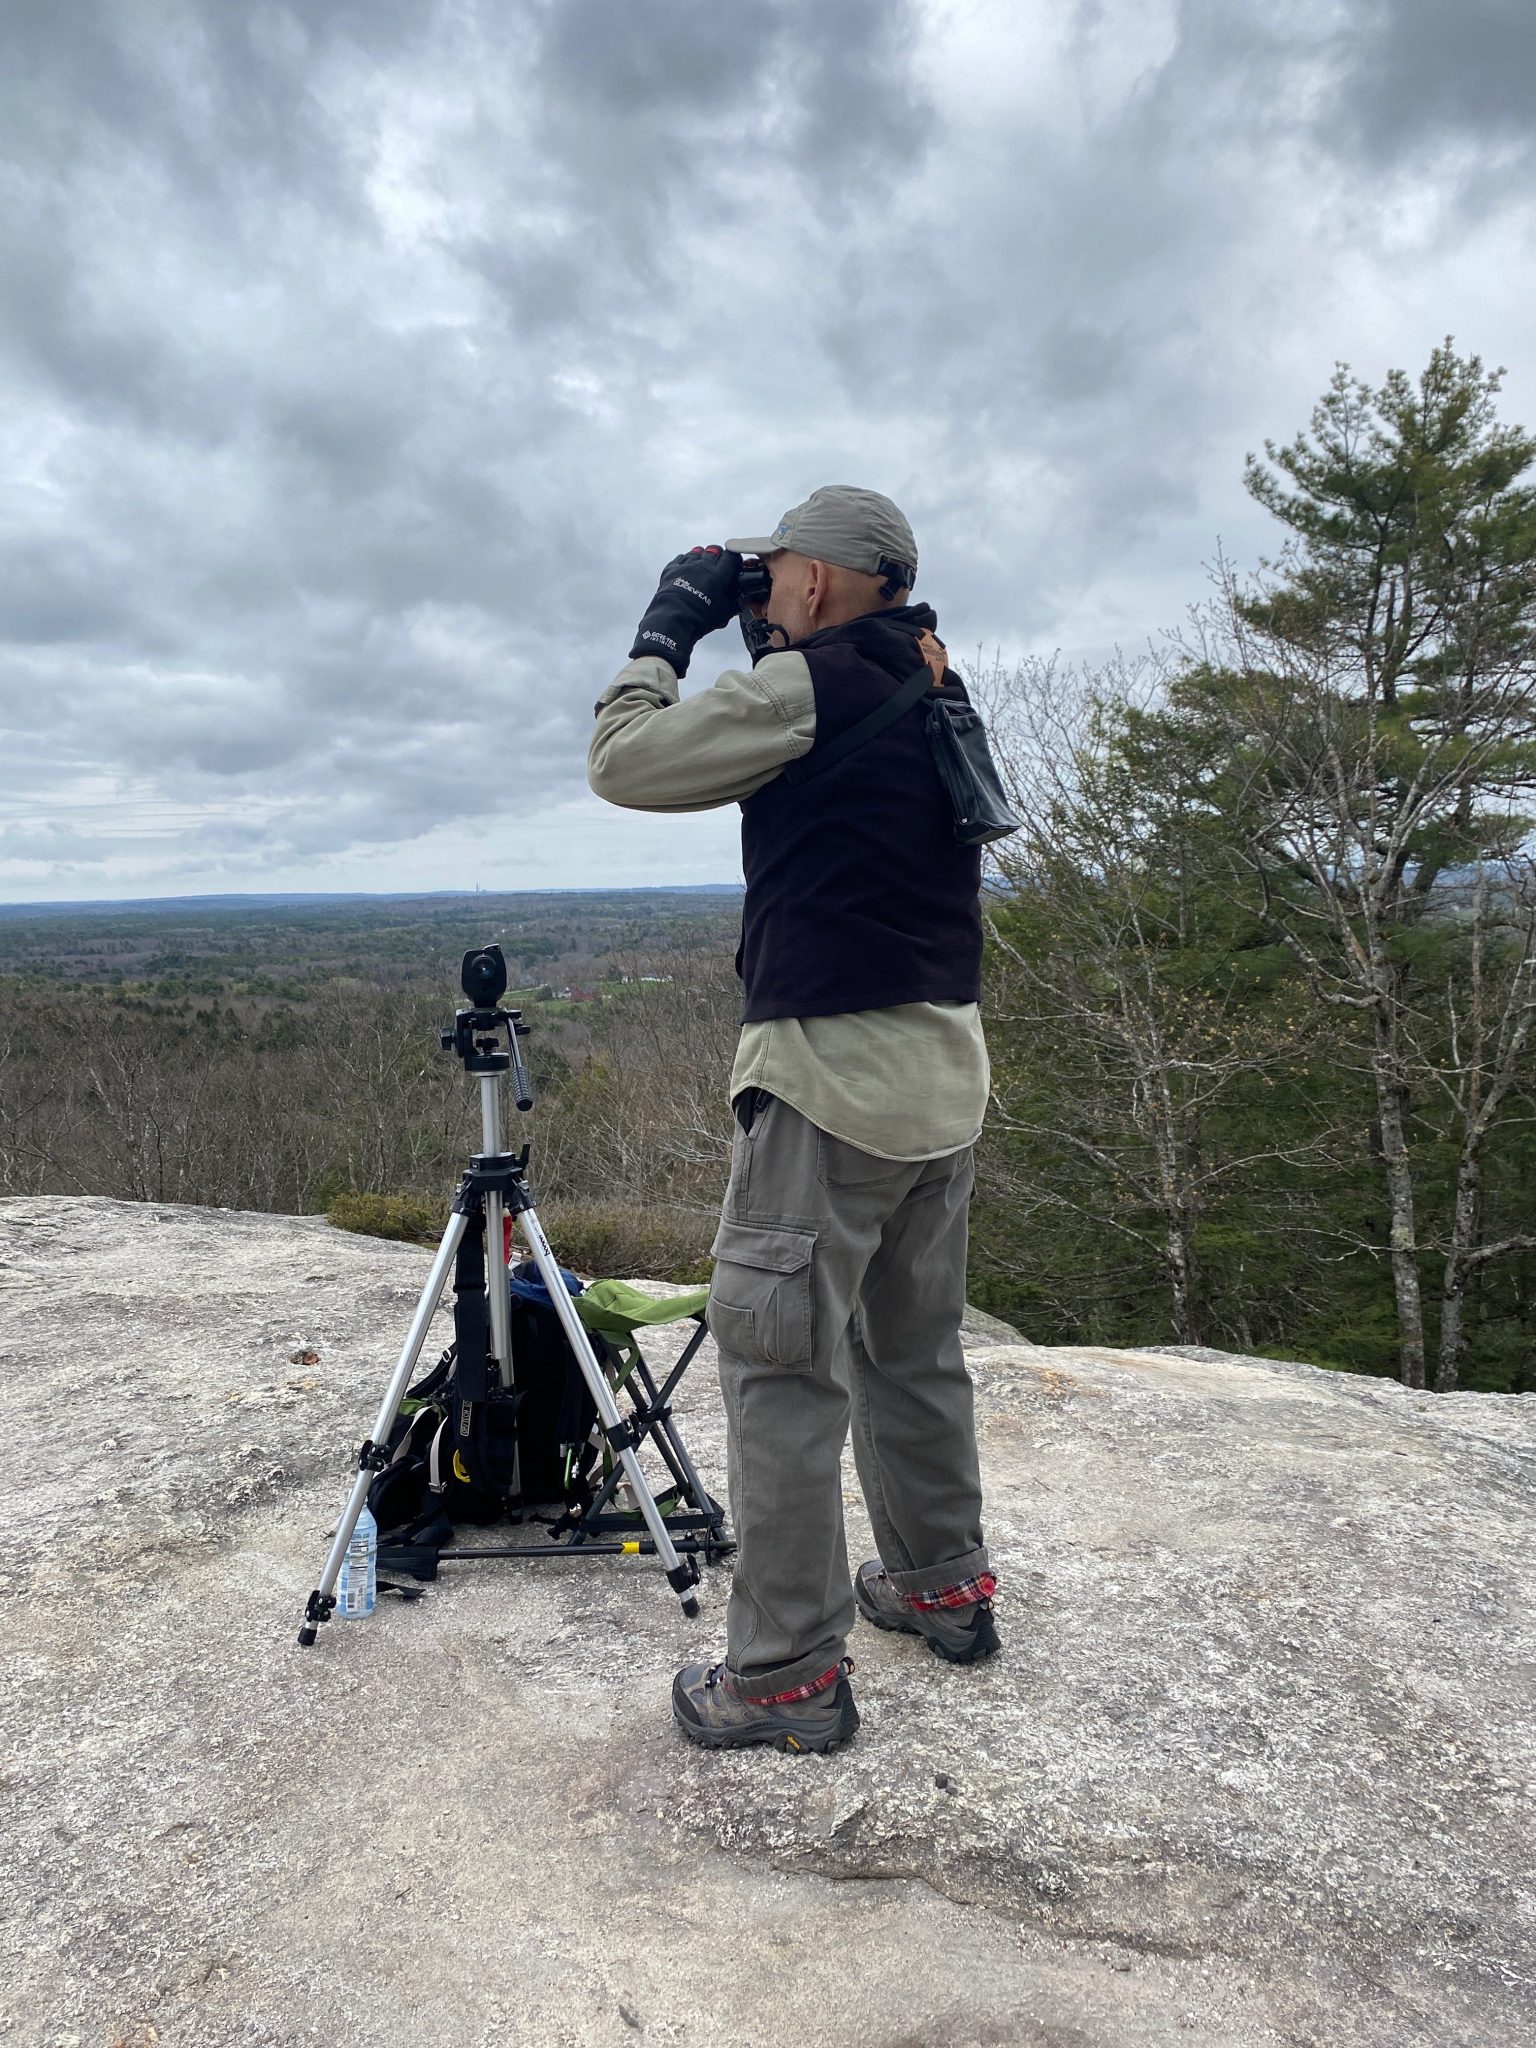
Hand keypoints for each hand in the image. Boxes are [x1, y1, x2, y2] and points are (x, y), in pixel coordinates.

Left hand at [629, 545, 741, 675]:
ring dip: (702, 557)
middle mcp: (703, 565)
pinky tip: (687, 569)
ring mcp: (686, 565)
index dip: (734, 560)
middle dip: (718, 557)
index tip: (734, 565)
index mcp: (718, 575)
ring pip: (698, 552)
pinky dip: (686, 561)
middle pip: (714, 550)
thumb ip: (733, 604)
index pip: (731, 556)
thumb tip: (738, 602)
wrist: (674, 620)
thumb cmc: (699, 617)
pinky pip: (681, 558)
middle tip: (718, 566)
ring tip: (702, 566)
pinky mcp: (672, 569)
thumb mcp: (723, 614)